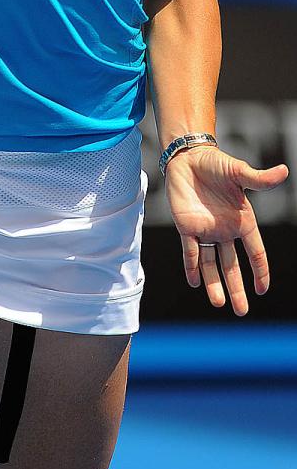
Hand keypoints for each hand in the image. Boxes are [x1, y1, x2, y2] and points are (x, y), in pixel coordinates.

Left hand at [164, 146, 288, 315]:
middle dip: (237, 288)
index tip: (262, 289)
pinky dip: (192, 266)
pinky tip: (195, 282)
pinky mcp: (186, 226)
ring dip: (214, 283)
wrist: (188, 157)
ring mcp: (205, 230)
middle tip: (241, 311)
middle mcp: (225, 230)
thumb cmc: (216, 164)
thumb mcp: (239, 172)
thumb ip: (259, 178)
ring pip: (211, 263)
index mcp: (242, 221)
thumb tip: (284, 171)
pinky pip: (190, 251)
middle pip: (232, 265)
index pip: (255, 252)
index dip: (260, 271)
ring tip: (219, 304)